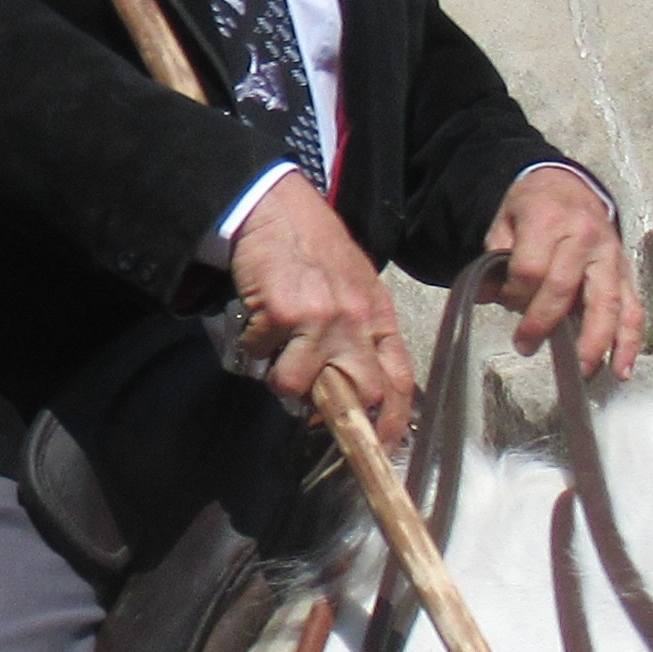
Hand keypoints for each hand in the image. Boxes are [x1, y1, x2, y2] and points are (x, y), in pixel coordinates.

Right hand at [221, 170, 412, 437]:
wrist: (276, 206)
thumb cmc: (313, 247)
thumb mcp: (354, 286)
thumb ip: (361, 330)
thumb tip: (356, 385)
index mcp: (379, 314)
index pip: (399, 380)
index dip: (392, 420)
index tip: (381, 445)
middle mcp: (357, 319)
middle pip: (359, 393)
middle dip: (332, 409)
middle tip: (310, 404)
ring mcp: (321, 318)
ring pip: (297, 386)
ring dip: (280, 378)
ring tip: (274, 354)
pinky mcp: (282, 314)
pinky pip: (261, 355)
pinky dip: (252, 345)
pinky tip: (257, 319)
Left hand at [489, 165, 644, 381]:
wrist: (569, 185)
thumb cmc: (533, 207)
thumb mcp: (504, 221)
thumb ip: (495, 258)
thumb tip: (485, 296)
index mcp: (549, 220)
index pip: (530, 269)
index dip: (514, 294)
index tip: (504, 302)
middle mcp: (584, 237)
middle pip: (565, 289)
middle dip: (543, 323)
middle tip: (525, 346)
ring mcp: (610, 256)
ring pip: (607, 303)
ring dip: (595, 342)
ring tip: (583, 372)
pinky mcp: (625, 272)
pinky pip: (633, 307)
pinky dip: (629, 340)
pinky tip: (622, 367)